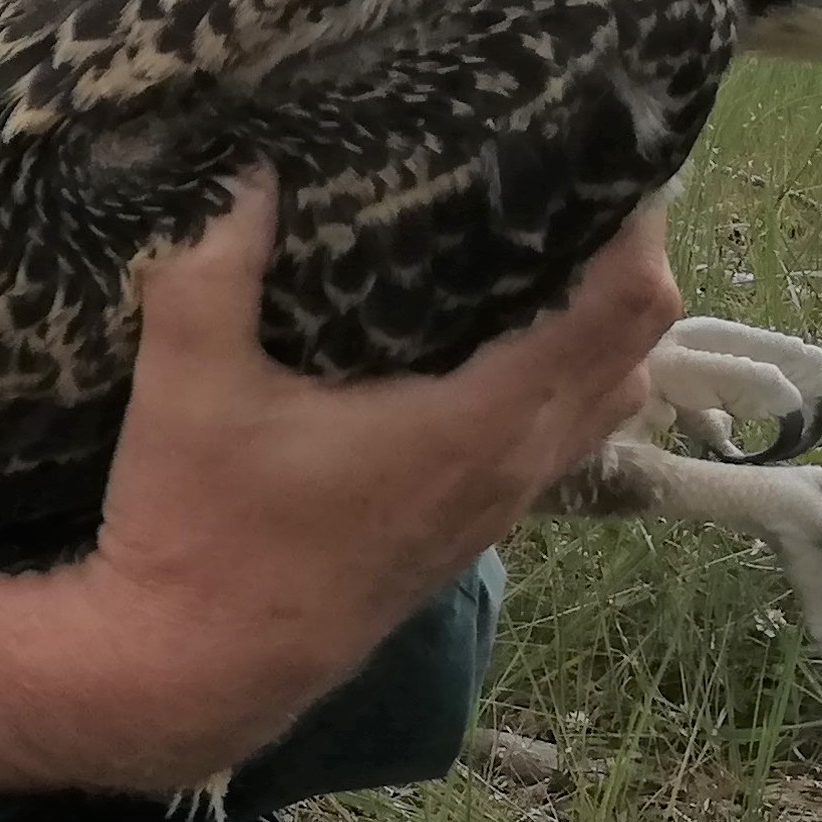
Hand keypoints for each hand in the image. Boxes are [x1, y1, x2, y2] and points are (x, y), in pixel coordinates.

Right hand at [0, 175, 678, 799]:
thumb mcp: (185, 391)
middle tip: (567, 178)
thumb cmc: (198, 532)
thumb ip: (210, 274)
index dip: (637, 226)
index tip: (606, 151)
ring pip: (607, 399)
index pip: (621, 313)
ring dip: (601, 325)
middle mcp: (514, 464)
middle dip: (625, 258)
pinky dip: (562, 373)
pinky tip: (487, 335)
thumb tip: (247, 172)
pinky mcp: (472, 527)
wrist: (193, 670)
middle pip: (636, 348)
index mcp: (476, 424)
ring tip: (539, 248)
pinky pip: (561, 433)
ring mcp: (500, 503)